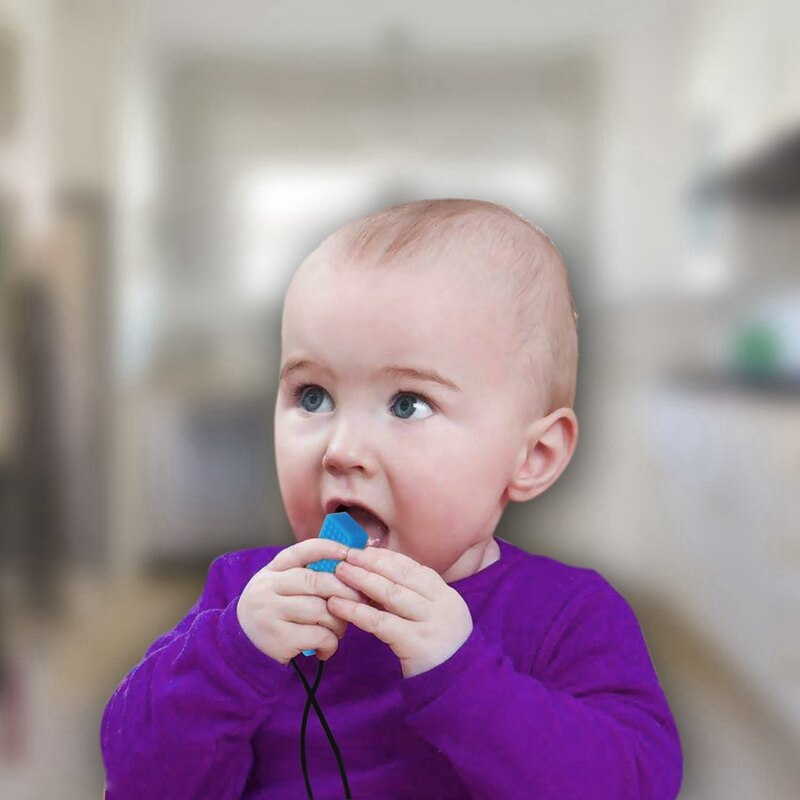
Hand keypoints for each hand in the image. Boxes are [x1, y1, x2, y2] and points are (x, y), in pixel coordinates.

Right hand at [236, 539, 368, 664]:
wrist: (241, 648)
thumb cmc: (273, 612)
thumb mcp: (280, 587)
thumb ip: (305, 574)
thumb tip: (347, 564)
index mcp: (272, 571)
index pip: (302, 551)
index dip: (328, 548)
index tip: (349, 553)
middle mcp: (267, 588)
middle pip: (317, 581)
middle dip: (346, 591)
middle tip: (360, 601)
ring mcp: (270, 613)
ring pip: (321, 610)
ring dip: (339, 621)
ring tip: (339, 629)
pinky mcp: (277, 640)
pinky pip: (318, 636)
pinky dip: (330, 643)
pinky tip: (326, 647)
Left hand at [329, 547, 472, 677]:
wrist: (457, 686)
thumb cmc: (437, 648)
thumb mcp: (432, 617)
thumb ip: (411, 597)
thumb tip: (373, 572)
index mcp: (445, 594)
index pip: (412, 567)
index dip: (385, 557)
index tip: (361, 550)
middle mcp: (442, 604)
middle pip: (401, 576)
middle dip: (371, 563)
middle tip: (345, 556)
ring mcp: (431, 624)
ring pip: (392, 595)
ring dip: (362, 581)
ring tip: (339, 573)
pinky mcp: (416, 644)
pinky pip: (381, 623)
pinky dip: (357, 611)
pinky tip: (337, 605)